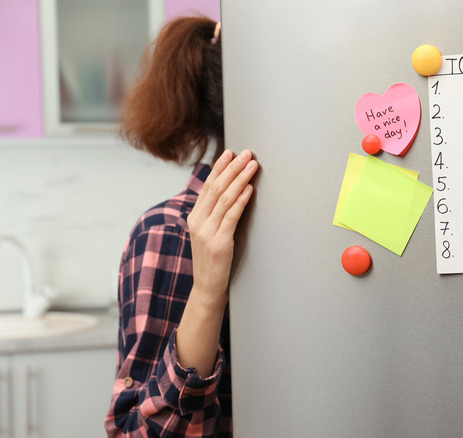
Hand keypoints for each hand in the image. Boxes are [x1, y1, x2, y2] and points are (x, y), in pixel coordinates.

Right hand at [187, 149, 258, 304]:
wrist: (207, 288)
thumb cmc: (213, 259)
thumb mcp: (209, 233)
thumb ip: (214, 214)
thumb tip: (230, 191)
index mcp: (194, 217)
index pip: (207, 186)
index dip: (219, 168)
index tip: (230, 153)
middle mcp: (197, 222)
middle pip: (216, 188)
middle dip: (232, 168)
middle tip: (246, 153)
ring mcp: (207, 233)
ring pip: (224, 199)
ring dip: (240, 179)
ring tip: (252, 165)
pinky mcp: (219, 243)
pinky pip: (231, 216)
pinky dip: (241, 200)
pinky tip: (249, 189)